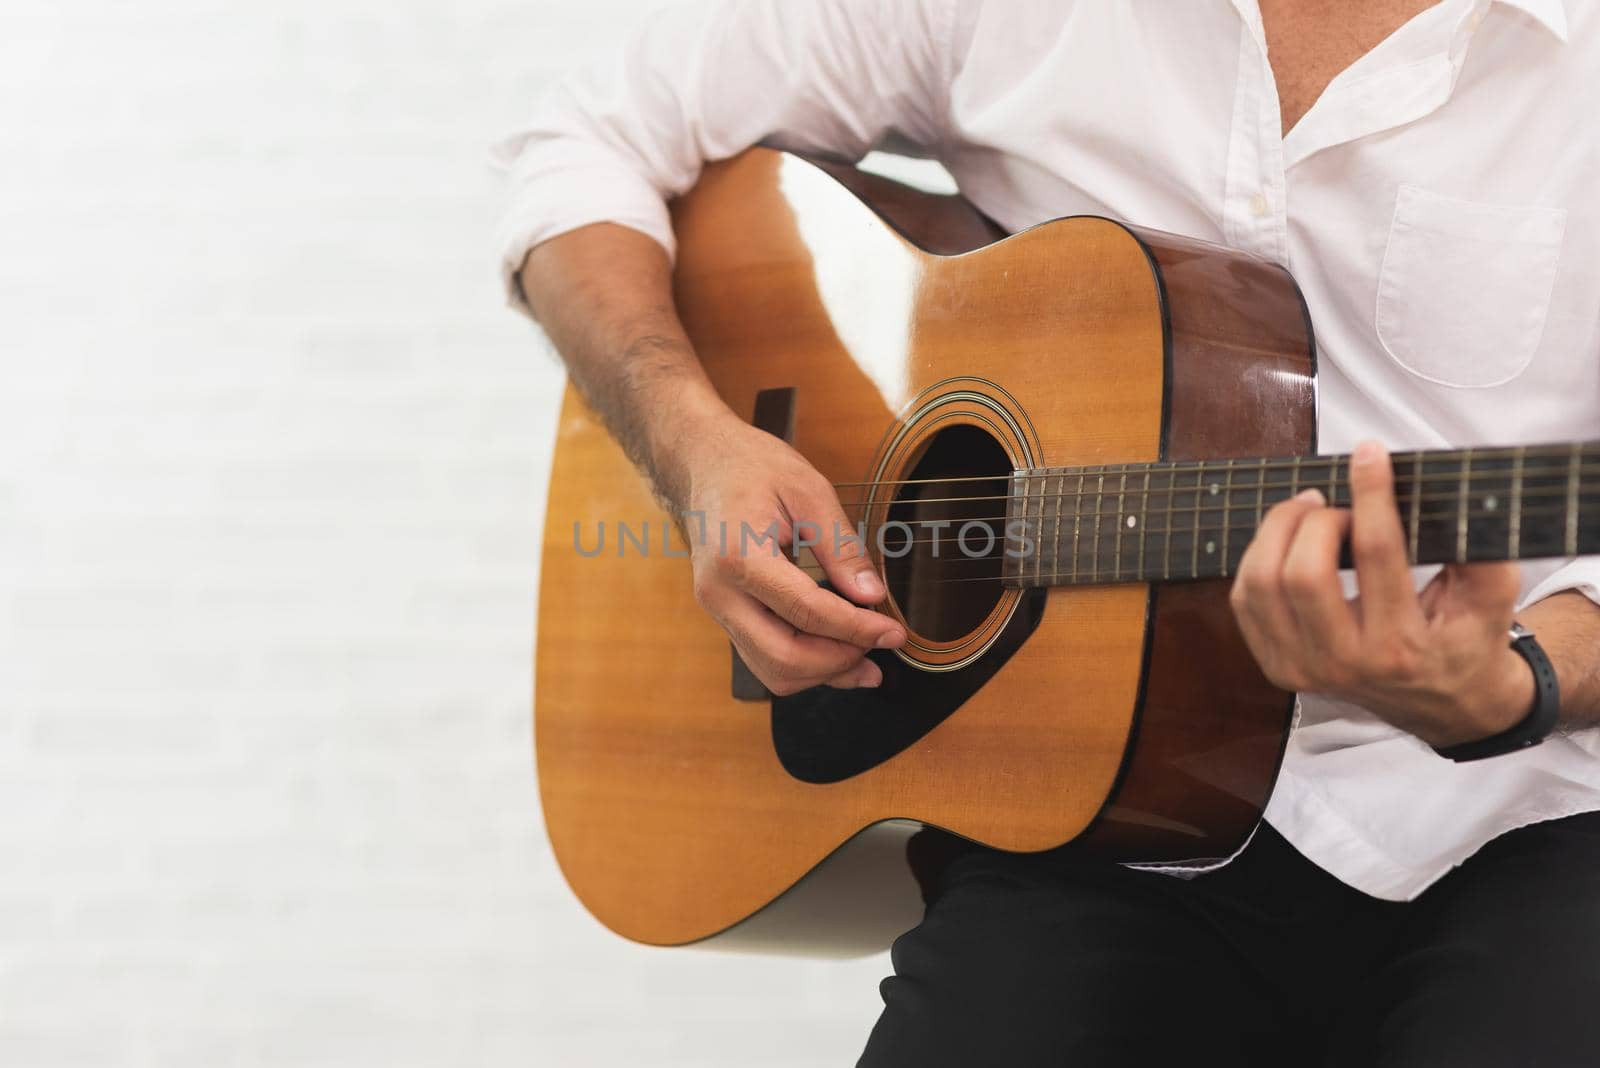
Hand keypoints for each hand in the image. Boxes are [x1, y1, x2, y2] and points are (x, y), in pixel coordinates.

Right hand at [670, 411, 904, 694]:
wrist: (703, 462)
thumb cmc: (753, 467)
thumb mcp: (808, 491)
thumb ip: (841, 547)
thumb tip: (872, 595)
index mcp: (739, 556)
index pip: (806, 611)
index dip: (857, 629)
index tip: (894, 632)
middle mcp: (720, 593)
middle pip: (784, 657)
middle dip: (840, 659)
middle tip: (881, 643)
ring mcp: (717, 609)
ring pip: (772, 670)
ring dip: (823, 673)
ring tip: (866, 660)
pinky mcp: (725, 615)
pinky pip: (764, 659)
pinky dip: (804, 666)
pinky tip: (839, 657)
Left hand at [1229, 441, 1533, 747]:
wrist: (1440, 702)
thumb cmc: (1464, 641)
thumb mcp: (1493, 604)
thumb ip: (1485, 555)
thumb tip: (1461, 500)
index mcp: (1402, 647)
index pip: (1376, 554)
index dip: (1371, 494)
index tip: (1369, 454)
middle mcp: (1345, 664)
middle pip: (1303, 573)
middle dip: (1317, 520)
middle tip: (1337, 503)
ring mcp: (1302, 670)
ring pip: (1261, 583)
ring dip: (1278, 531)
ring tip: (1310, 512)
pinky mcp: (1276, 667)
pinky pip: (1243, 601)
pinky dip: (1258, 559)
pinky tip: (1287, 544)